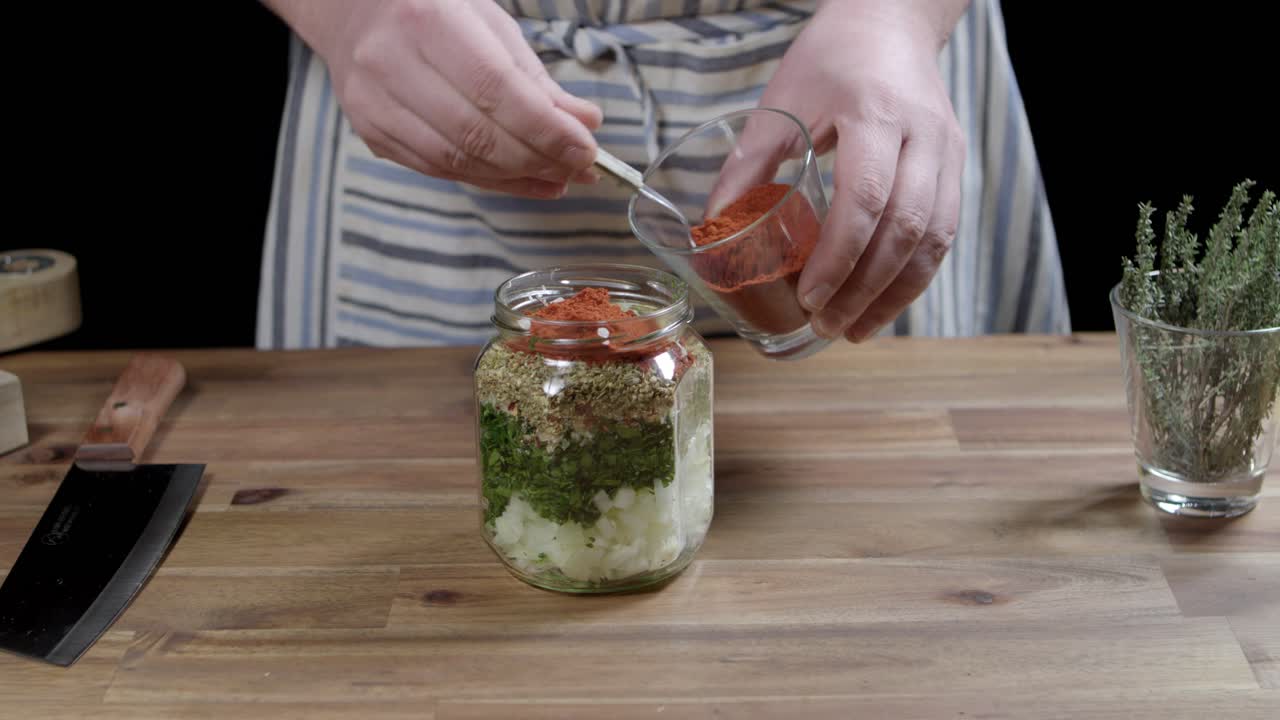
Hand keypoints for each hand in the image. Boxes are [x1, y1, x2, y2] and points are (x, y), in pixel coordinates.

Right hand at [308, 0, 602, 197]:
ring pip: (457, 161)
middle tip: (580, 167)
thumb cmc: (433, 10)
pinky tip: (522, 180)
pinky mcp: (371, 132)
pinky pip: (438, 170)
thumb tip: (584, 123)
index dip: (544, 128)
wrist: (354, 11)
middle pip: (476, 134)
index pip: (494, 89)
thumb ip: (534, 77)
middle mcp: (391, 62)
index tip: (585, 149)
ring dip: (517, 177)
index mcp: (428, 19)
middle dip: (538, 159)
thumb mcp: (488, 24)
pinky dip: (487, 181)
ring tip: (559, 177)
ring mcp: (374, 102)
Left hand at [766, 1, 967, 340]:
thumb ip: (746, 166)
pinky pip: (944, 232)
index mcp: (874, 113)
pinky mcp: (956, 165)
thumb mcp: (778, 104)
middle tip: (826, 325)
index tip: (810, 296)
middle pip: (905, 228)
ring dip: (895, 293)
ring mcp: (947, 150)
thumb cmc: (829, 60)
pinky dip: (915, 274)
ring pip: (934, 239)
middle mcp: (922, 134)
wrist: (890, 21)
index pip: (865, 198)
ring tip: (855, 328)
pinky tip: (884, 301)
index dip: (839, 257)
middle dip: (865, 289)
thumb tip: (713, 229)